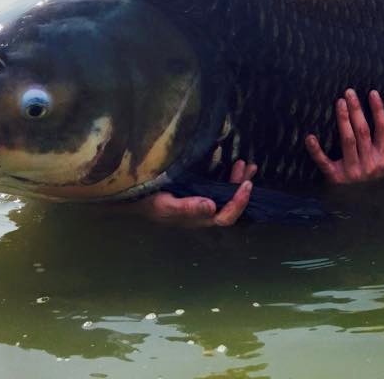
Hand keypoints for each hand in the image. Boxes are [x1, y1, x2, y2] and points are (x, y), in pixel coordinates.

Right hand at [126, 159, 256, 226]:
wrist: (135, 196)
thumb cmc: (149, 202)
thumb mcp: (165, 205)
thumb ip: (187, 207)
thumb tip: (212, 206)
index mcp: (199, 219)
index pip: (225, 217)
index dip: (238, 203)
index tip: (246, 184)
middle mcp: (204, 212)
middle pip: (230, 205)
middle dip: (242, 187)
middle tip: (248, 167)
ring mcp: (202, 201)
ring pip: (226, 195)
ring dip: (238, 180)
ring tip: (246, 164)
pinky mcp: (198, 190)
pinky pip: (219, 185)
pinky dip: (229, 175)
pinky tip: (234, 163)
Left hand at [305, 88, 383, 183]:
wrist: (365, 217)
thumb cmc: (380, 192)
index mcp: (383, 160)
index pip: (383, 130)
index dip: (378, 110)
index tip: (372, 93)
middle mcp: (368, 163)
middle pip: (363, 130)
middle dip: (356, 109)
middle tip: (349, 92)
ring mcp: (351, 171)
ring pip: (348, 140)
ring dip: (343, 120)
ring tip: (339, 102)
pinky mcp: (335, 179)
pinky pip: (324, 162)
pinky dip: (316, 150)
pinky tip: (310, 137)